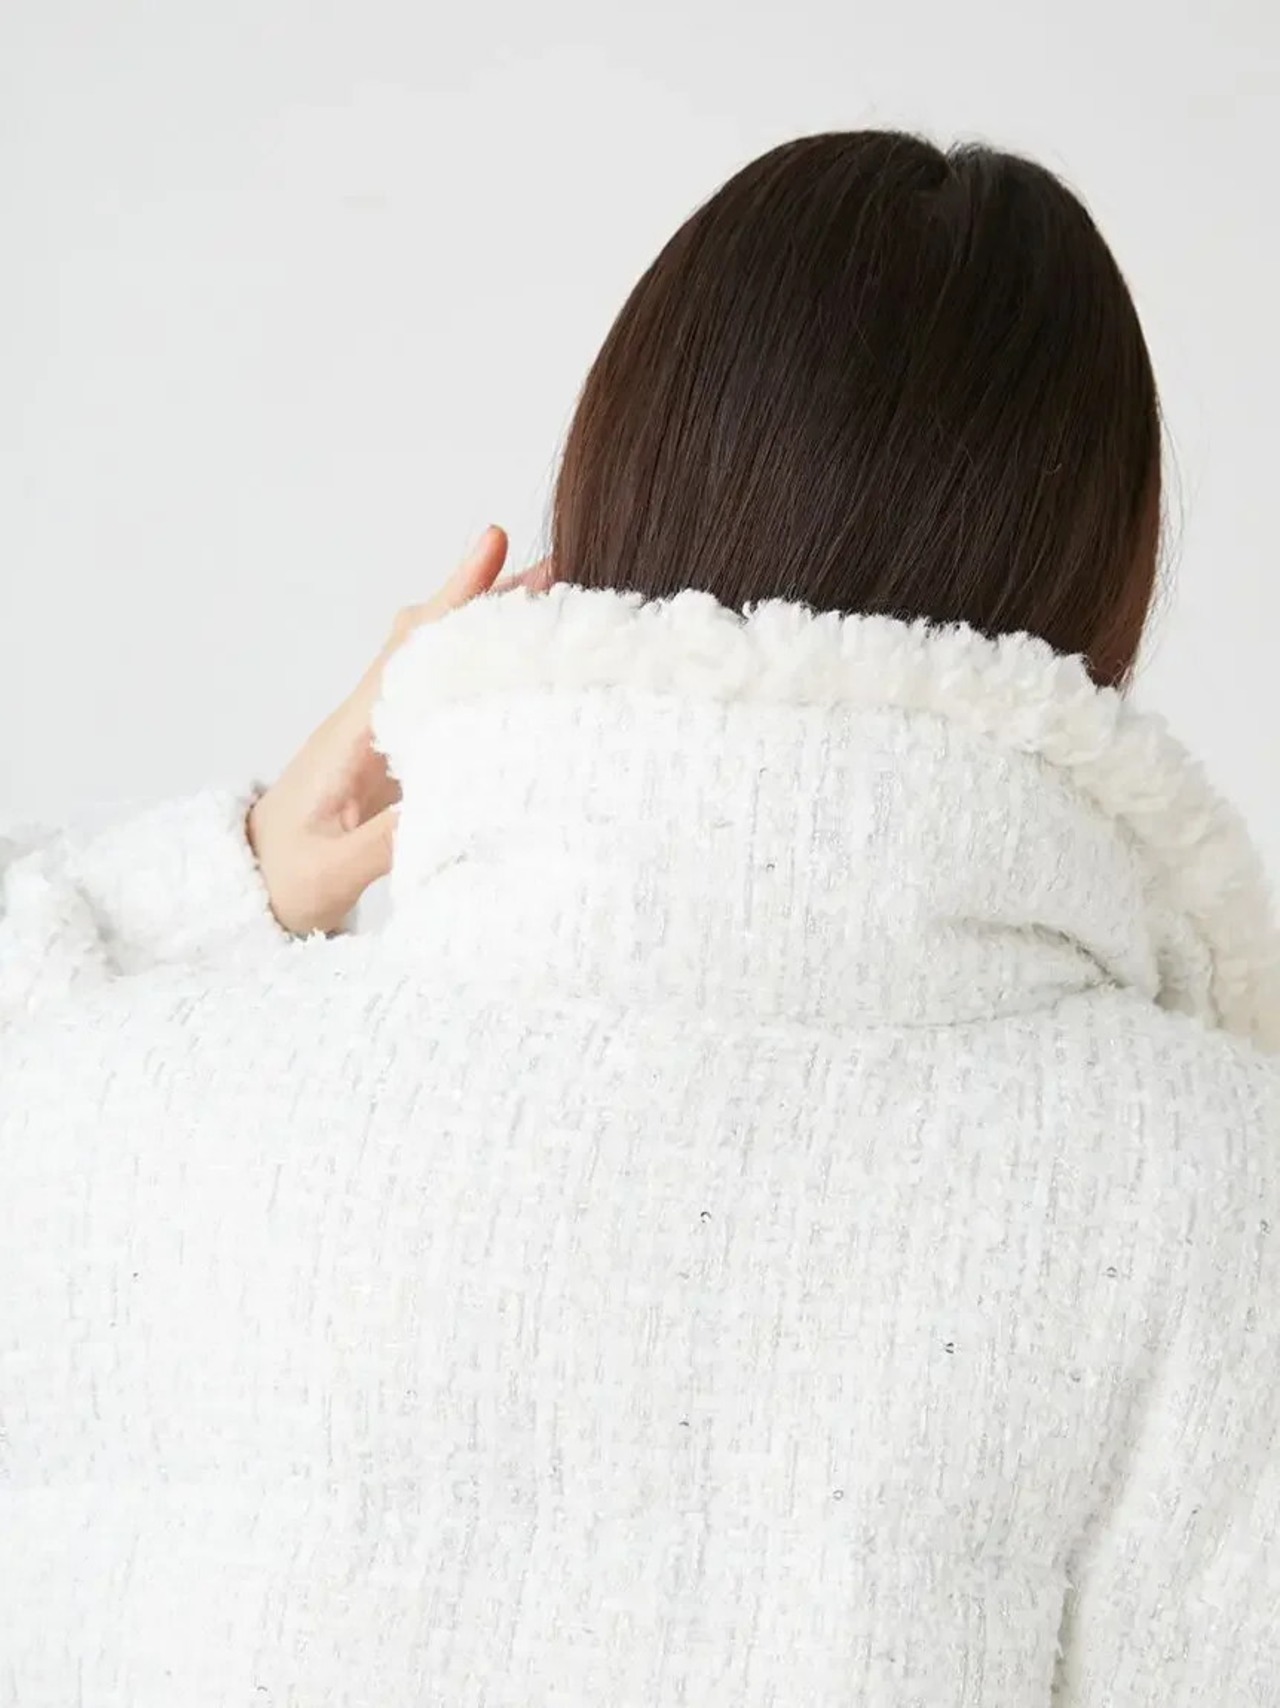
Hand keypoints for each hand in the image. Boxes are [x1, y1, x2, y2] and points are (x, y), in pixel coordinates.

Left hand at [247, 526, 549, 934]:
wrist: (250, 888)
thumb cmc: (283, 879)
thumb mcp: (329, 874)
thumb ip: (381, 844)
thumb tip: (444, 812)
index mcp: (348, 735)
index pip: (407, 650)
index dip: (452, 598)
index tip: (491, 545)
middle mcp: (365, 720)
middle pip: (427, 637)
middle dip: (483, 599)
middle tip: (552, 572)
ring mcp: (380, 734)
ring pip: (435, 661)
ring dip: (484, 629)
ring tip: (549, 606)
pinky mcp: (392, 754)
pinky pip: (439, 695)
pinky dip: (478, 670)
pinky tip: (515, 670)